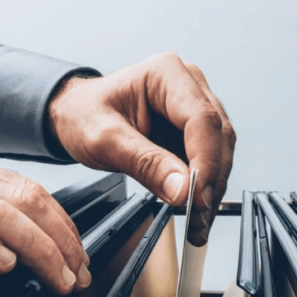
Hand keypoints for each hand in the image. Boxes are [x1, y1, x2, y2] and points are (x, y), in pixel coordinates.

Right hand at [0, 156, 89, 296]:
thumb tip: (38, 248)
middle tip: (76, 271)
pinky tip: (5, 267)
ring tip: (54, 277)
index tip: (78, 255)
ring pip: (1, 212)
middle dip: (62, 237)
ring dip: (39, 249)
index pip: (27, 188)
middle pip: (24, 196)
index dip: (62, 223)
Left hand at [48, 53, 235, 245]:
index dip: (206, 161)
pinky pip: (210, 161)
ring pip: (220, 152)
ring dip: (212, 189)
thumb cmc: (84, 114)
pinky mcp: (195, 131)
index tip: (197, 196)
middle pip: (218, 136)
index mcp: (166, 74)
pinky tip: (195, 210)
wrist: (76, 115)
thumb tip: (182, 189)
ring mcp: (195, 107)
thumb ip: (145, 163)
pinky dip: (204, 188)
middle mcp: (189, 85)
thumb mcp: (104, 140)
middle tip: (197, 218)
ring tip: (196, 222)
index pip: (202, 119)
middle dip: (211, 181)